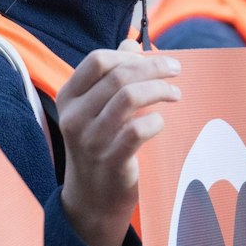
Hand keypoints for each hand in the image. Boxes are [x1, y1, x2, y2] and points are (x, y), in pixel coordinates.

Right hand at [57, 40, 181, 245]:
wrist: (93, 199)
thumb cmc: (101, 145)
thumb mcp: (97, 109)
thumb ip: (112, 76)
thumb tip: (131, 45)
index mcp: (69, 97)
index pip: (98, 60)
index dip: (131, 56)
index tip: (157, 59)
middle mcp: (74, 116)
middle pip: (118, 75)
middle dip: (154, 68)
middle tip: (176, 71)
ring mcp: (90, 140)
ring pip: (129, 97)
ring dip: (160, 90)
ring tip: (176, 94)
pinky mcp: (110, 161)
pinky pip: (138, 130)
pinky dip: (157, 120)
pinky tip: (163, 122)